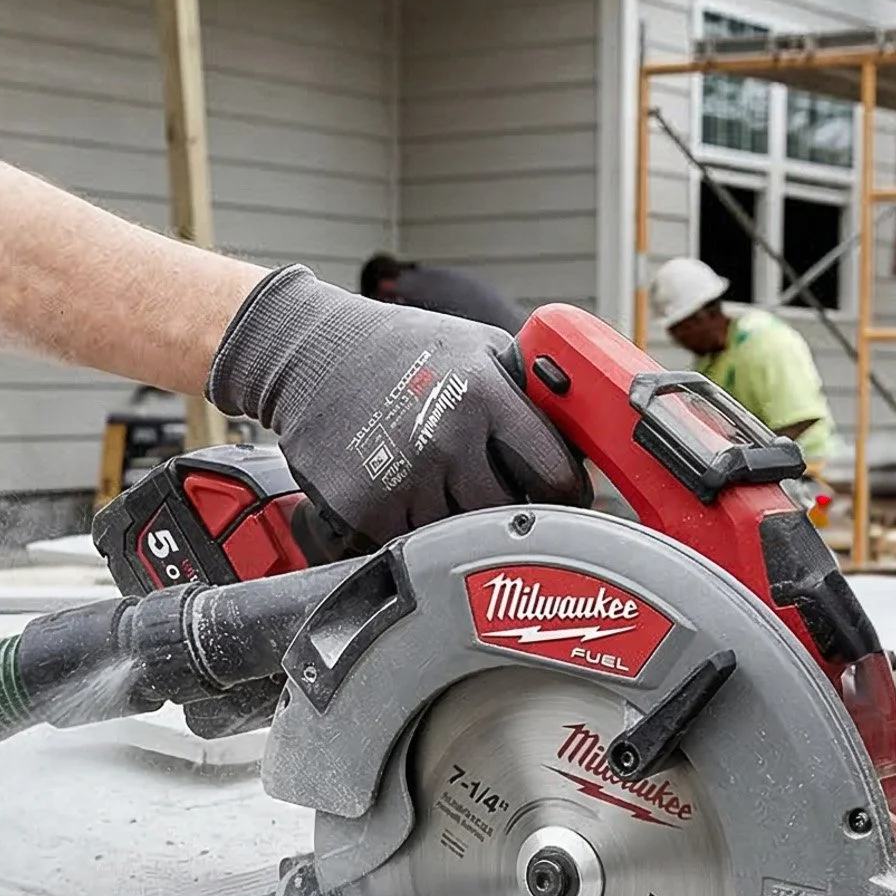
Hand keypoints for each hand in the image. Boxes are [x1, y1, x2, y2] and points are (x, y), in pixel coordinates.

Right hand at [207, 266, 590, 550]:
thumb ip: (530, 395)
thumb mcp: (480, 349)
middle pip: (509, 516)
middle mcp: (446, 436)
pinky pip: (405, 547)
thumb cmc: (402, 349)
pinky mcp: (361, 506)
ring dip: (456, 529)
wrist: (307, 351)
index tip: (563, 503)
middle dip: (509, 514)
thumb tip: (588, 444)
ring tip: (439, 489)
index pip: (554, 475)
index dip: (565, 497)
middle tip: (497, 501)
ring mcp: (402, 475)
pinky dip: (408, 536)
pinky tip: (401, 498)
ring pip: (457, 539)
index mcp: (486, 394)